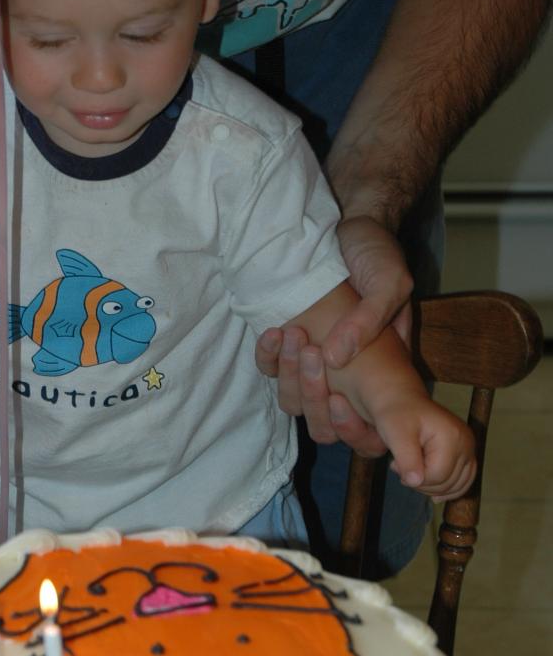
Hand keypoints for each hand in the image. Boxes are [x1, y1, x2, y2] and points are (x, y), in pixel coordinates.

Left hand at [254, 216, 412, 453]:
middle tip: (312, 355)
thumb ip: (371, 319)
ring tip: (293, 335)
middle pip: (324, 422)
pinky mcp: (287, 347)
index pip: (370, 427)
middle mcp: (348, 377)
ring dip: (288, 376)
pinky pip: (268, 371)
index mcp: (383, 372)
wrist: (346, 226)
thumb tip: (338, 359)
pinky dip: (266, 358)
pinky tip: (271, 332)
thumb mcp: (390, 280)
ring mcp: (314, 365)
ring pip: (294, 401)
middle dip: (313, 397)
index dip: (353, 429)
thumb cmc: (376, 253)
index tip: (339, 401)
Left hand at [375, 401, 476, 501]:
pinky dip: (448, 489)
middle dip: (421, 482)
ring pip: (455, 486)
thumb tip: (415, 482)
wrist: (403, 403)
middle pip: (447, 483)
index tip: (395, 464)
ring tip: (412, 468)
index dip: (414, 478)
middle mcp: (467, 443)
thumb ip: (407, 460)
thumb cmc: (397, 416)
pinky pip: (463, 481)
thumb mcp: (396, 435)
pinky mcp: (466, 454)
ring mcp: (469, 449)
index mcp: (452, 436)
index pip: (437, 476)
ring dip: (431, 486)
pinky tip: (433, 493)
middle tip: (401, 466)